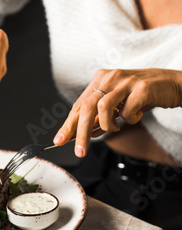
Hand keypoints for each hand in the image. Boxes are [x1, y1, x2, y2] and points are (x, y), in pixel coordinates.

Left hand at [53, 68, 181, 156]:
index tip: (59, 141)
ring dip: (108, 125)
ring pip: (103, 107)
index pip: (78, 105)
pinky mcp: (141, 88)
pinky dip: (130, 119)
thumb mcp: (117, 106)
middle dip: (81, 133)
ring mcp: (125, 81)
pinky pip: (127, 111)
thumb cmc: (141, 96)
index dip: (68, 125)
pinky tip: (137, 115)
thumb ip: (99, 119)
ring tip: (117, 127)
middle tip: (80, 152)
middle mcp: (109, 77)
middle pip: (86, 107)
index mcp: (100, 80)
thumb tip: (81, 136)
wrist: (172, 84)